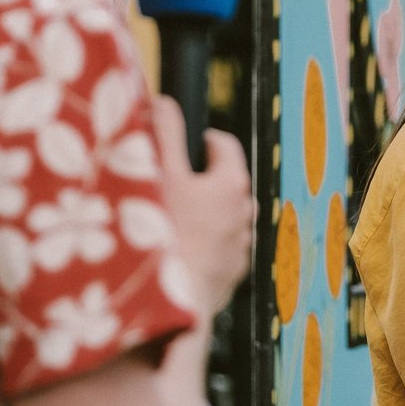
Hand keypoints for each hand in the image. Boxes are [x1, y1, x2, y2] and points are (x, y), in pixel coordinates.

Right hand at [152, 95, 253, 314]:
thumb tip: (165, 101)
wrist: (171, 304)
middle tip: (166, 185)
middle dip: (197, 179)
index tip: (180, 144)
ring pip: (220, 217)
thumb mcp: (160, 176)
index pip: (223, 144)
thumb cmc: (164, 234)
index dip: (200, 139)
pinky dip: (200, 245)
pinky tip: (175, 252)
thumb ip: (164, 133)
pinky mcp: (231, 274)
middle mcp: (245, 212)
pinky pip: (217, 248)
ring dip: (200, 214)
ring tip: (168, 223)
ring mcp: (240, 245)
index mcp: (231, 183)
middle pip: (222, 181)